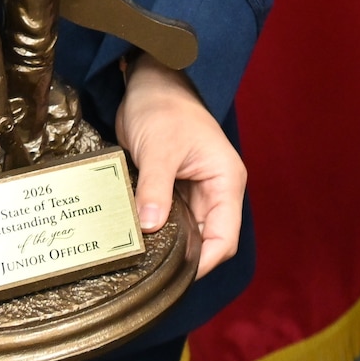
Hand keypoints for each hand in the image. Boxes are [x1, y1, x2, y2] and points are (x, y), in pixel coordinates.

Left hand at [116, 57, 245, 279]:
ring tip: (138, 261)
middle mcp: (214, 192)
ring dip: (165, 247)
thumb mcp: (160, 147)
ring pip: (185, 235)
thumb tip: (150, 228)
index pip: (224, 239)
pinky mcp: (172, 192)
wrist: (150, 82)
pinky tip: (133, 242)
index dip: (203, 264)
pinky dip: (153, 232)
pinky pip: (167, 222)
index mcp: (225, 182)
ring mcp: (193, 193)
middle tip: (149, 275)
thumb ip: (156, 188)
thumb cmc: (164, 106)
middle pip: (205, 242)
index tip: (174, 278)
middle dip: (181, 260)